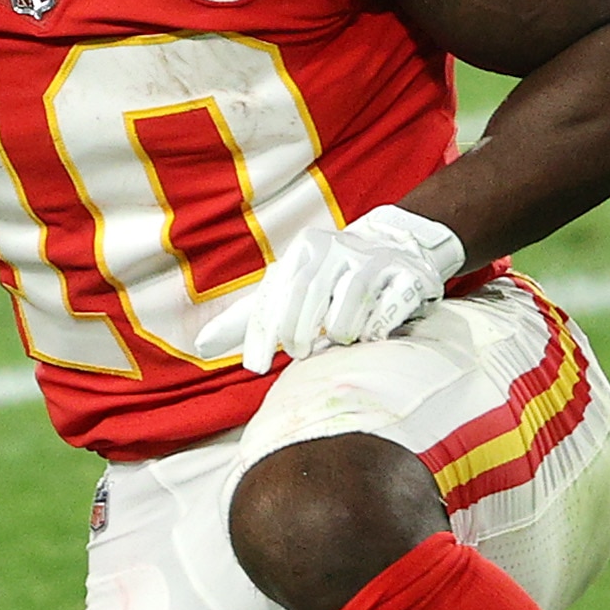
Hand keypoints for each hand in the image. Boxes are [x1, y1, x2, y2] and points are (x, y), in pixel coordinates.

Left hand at [193, 204, 466, 373]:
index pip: (274, 293)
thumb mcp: (288, 286)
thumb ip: (250, 316)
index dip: (260, 333)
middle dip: (297, 333)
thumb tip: (201, 345)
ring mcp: (374, 261)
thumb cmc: (329, 275)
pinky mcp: (408, 276)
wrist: (396, 242)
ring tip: (333, 340)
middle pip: (308, 297)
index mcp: (304, 249)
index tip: (253, 367)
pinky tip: (367, 336)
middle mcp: (338, 248)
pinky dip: (373, 331)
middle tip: (297, 354)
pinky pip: (386, 313)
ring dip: (337, 333)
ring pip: (347, 308)